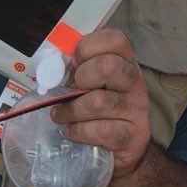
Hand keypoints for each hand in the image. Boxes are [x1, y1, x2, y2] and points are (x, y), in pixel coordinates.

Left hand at [51, 27, 150, 179]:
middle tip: (70, 90)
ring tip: (61, 115)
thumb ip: (76, 69)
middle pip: (108, 66)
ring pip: (99, 101)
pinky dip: (79, 132)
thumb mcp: (91, 83)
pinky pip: (101, 130)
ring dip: (71, 110)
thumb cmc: (100, 109)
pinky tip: (73, 132)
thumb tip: (49, 64)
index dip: (87, 47)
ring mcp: (137, 108)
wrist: (122, 147)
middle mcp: (135, 81)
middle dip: (80, 78)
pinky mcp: (133, 135)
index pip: (114, 39)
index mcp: (124, 61)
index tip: (73, 62)